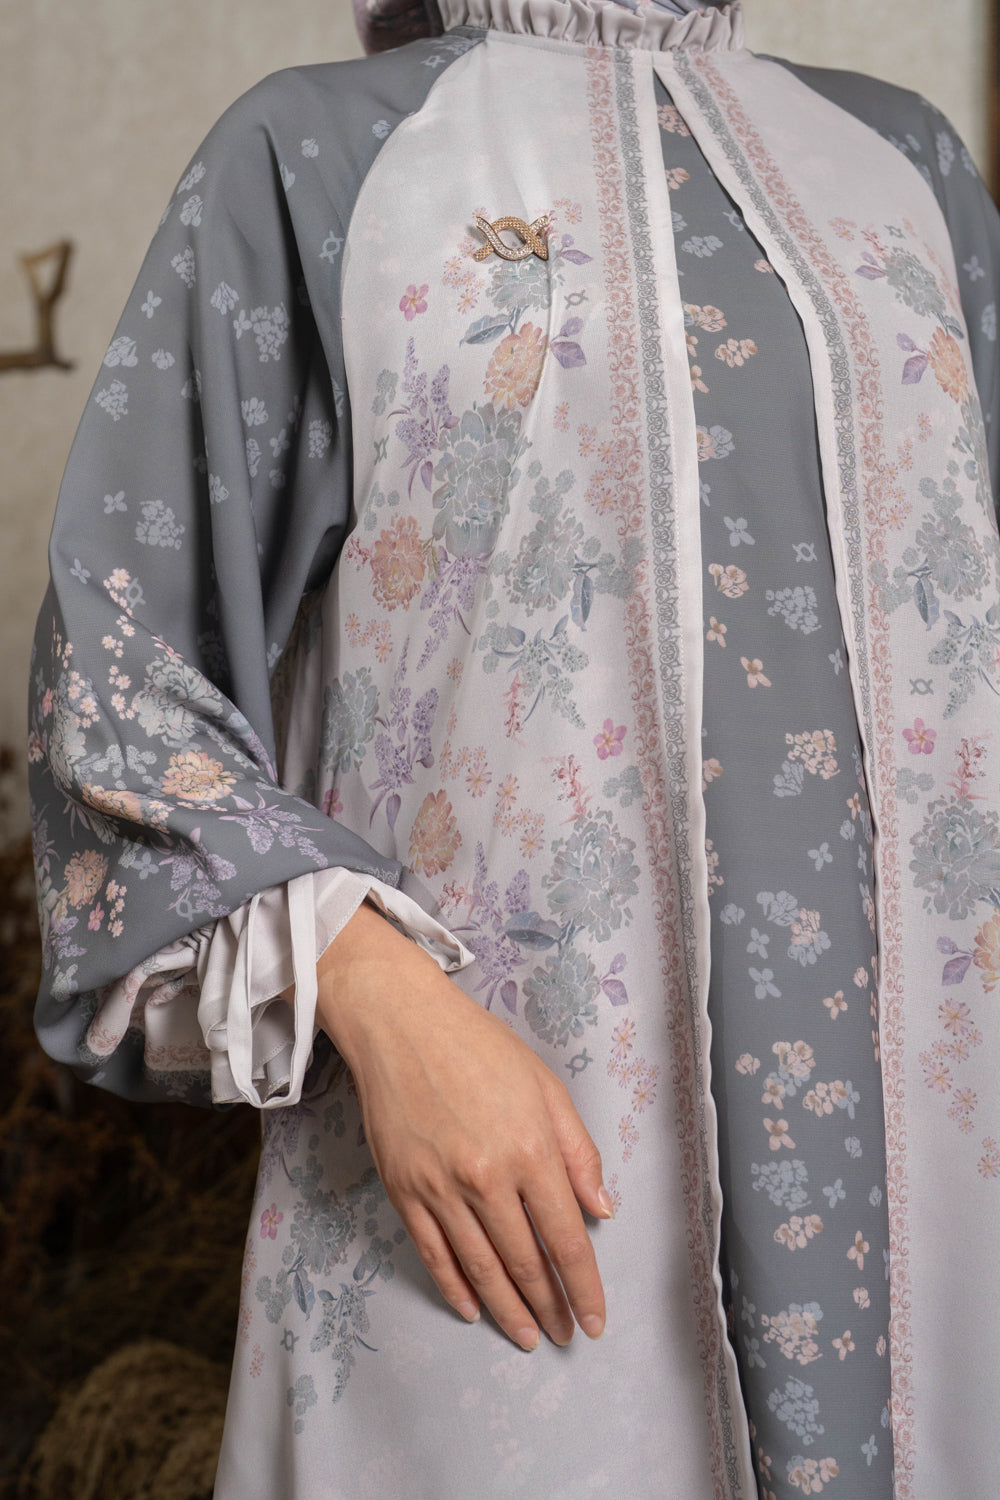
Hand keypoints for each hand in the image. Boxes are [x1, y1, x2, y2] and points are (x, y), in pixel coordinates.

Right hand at [314, 900, 611, 1351]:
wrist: (401, 1025)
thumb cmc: (479, 1046)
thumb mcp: (546, 1085)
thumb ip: (578, 1151)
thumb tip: (600, 1209)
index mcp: (530, 1149)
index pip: (566, 1238)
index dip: (583, 1286)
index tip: (595, 1318)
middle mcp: (487, 1177)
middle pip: (525, 1262)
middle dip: (550, 1306)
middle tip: (566, 1335)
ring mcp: (441, 1188)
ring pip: (481, 1268)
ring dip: (509, 1310)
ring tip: (528, 1336)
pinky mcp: (404, 1190)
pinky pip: (434, 1254)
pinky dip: (455, 1288)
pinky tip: (474, 1309)